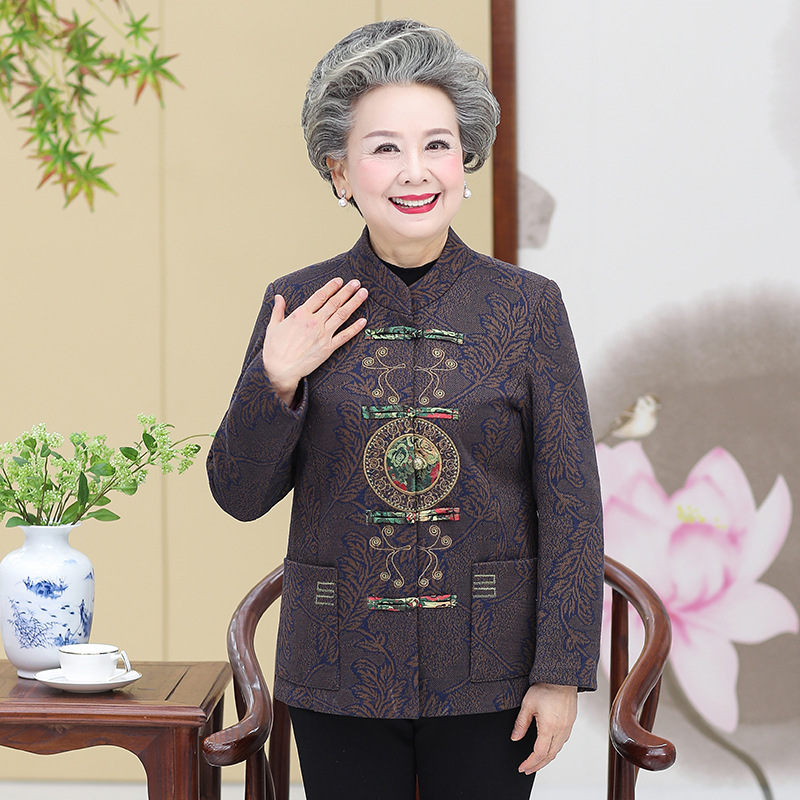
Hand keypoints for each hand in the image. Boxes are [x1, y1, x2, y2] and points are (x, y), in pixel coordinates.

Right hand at [262, 277, 368, 405]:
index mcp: (301, 314)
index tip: (339, 281)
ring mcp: (323, 334)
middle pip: (334, 302)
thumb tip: (278, 297)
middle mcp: (314, 322)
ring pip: (342, 315)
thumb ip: (278, 310)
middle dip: (347, 291)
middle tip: (357, 283)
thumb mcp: (273, 327)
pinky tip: (363, 320)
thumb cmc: (274, 351)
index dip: (331, 287)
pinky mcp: (328, 348)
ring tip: (363, 294)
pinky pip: (345, 336)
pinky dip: (355, 328)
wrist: (280, 370)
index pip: (320, 296)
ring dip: (354, 303)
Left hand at [512, 683, 577, 774]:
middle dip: (537, 765)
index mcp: (549, 727)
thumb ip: (521, 724)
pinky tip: (548, 747)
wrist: (562, 677)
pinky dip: (554, 749)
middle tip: (528, 769)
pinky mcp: (570, 722)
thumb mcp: (527, 704)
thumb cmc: (546, 687)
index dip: (530, 762)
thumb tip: (515, 737)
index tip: (522, 766)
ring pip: (557, 750)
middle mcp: (561, 730)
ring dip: (546, 758)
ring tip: (536, 761)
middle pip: (549, 756)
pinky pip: (563, 741)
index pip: (539, 753)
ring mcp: (567, 727)